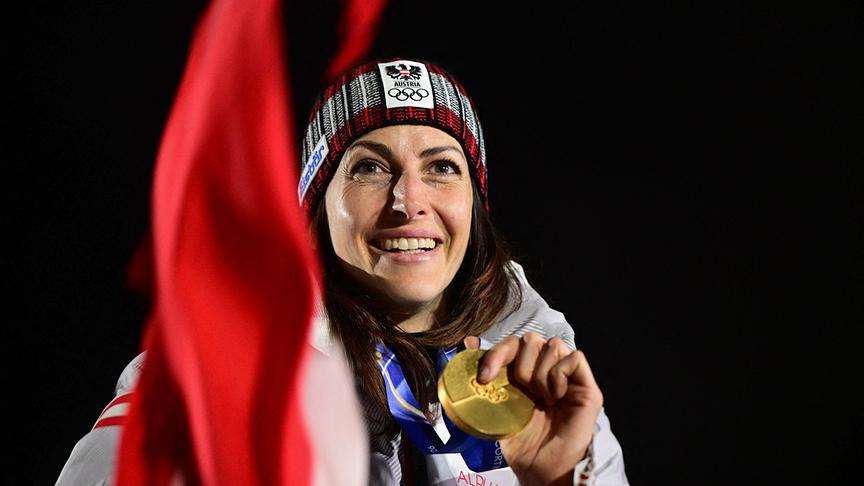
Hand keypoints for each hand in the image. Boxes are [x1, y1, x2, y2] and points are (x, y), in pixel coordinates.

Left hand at [464, 333, 602, 485]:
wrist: (541, 470)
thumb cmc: (522, 444)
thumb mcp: (494, 407)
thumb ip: (486, 376)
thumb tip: (468, 342)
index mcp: (526, 373)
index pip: (513, 343)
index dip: (498, 353)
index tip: (485, 377)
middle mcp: (548, 370)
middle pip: (532, 339)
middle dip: (520, 364)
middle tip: (523, 391)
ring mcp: (569, 378)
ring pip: (554, 345)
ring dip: (540, 372)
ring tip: (542, 399)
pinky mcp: (587, 387)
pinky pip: (575, 358)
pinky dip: (560, 374)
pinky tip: (556, 397)